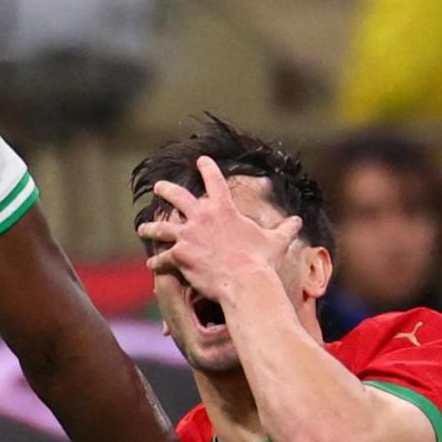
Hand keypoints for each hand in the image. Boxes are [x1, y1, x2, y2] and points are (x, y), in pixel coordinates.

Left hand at [137, 156, 301, 301]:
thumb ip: (285, 229)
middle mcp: (201, 217)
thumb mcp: (276, 242)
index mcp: (224, 208)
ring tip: (142, 227)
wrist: (245, 281)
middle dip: (166, 190)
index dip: (207, 168)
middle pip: (177, 197)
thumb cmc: (262, 262)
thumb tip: (299, 221)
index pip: (214, 180)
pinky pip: (162, 257)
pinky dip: (156, 261)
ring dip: (151, 227)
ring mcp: (187, 235)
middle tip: (159, 186)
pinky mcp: (179, 255)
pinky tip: (151, 263)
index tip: (200, 160)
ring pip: (161, 227)